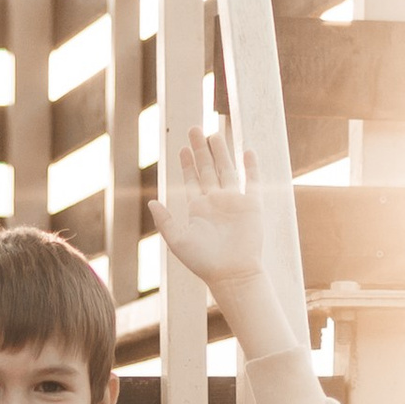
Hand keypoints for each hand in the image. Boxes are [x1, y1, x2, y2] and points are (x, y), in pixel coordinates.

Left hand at [150, 124, 269, 297]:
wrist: (231, 273)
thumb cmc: (203, 262)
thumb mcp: (178, 241)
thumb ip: (165, 221)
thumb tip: (152, 202)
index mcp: (198, 209)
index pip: (191, 180)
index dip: (187, 164)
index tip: (182, 148)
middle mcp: (215, 202)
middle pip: (207, 169)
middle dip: (200, 150)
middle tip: (194, 129)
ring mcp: (234, 202)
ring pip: (227, 170)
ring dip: (221, 152)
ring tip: (213, 133)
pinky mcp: (252, 205)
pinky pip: (252, 181)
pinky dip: (251, 167)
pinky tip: (247, 151)